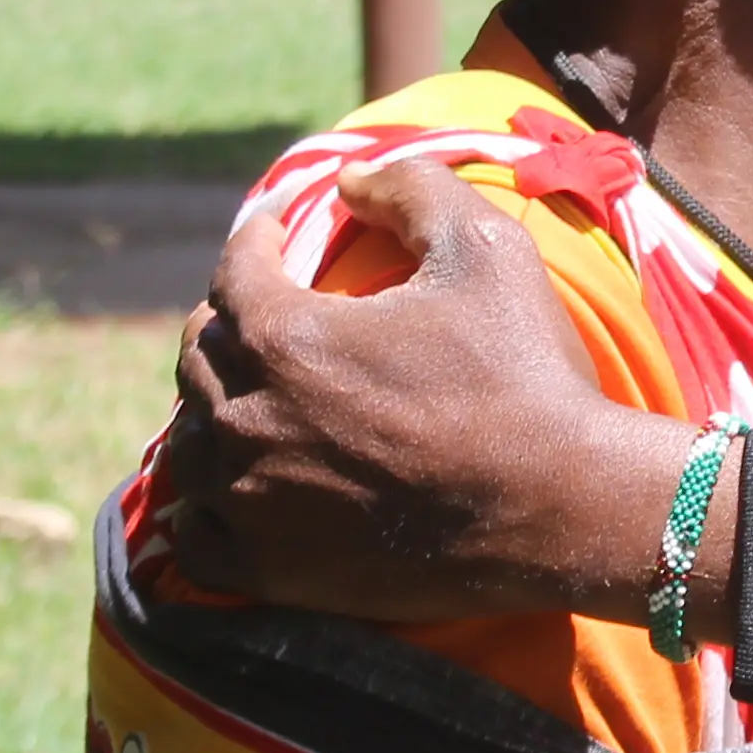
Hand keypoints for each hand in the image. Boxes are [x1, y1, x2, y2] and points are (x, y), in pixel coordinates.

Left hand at [155, 160, 688, 625]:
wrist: (564, 510)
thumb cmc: (527, 377)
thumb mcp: (487, 249)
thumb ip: (413, 188)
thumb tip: (349, 180)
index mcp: (286, 338)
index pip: (233, 272)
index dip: (255, 240)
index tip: (277, 233)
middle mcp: (250, 420)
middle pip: (199, 357)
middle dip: (226, 323)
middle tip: (258, 315)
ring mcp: (253, 503)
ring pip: (188, 446)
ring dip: (209, 413)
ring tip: (242, 402)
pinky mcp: (272, 572)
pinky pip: (197, 538)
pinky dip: (201, 509)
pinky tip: (227, 492)